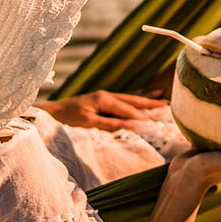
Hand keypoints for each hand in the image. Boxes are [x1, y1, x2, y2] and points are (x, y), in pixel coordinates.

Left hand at [35, 90, 168, 130]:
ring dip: (145, 99)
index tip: (154, 122)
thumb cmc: (69, 117)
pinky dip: (135, 97)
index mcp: (104, 99)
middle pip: (132, 100)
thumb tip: (131, 126)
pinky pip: (124, 99)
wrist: (54, 111)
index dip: (140, 117)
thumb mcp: (89, 122)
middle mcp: (107, 95)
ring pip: (130, 98)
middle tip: (166, 104)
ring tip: (160, 97)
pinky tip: (142, 95)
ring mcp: (106, 96)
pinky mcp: (103, 100)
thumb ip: (111, 123)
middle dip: (149, 103)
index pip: (127, 109)